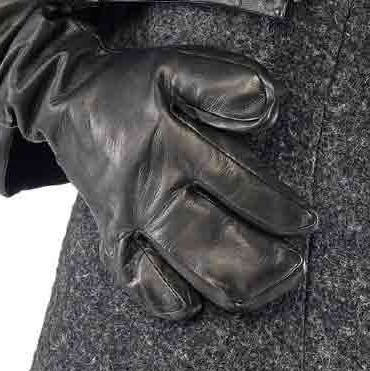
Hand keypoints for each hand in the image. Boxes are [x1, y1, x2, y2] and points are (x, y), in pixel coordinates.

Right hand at [40, 45, 317, 320]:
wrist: (62, 98)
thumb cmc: (127, 83)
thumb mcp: (173, 65)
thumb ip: (223, 83)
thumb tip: (271, 108)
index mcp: (171, 146)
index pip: (236, 184)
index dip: (278, 208)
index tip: (307, 222)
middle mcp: (150, 191)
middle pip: (216, 241)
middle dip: (265, 261)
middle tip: (298, 266)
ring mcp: (129, 219)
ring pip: (185, 270)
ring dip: (234, 287)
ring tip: (271, 289)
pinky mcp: (111, 235)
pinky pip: (134, 281)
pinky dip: (164, 299)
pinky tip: (194, 305)